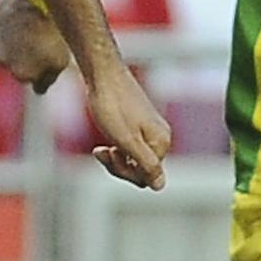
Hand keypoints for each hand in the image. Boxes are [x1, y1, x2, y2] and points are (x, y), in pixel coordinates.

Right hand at [0, 0, 72, 92]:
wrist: (40, 0)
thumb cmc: (54, 32)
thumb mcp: (60, 61)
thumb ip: (47, 79)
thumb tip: (39, 89)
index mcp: (21, 74)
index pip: (33, 82)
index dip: (44, 73)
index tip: (54, 60)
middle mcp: (4, 62)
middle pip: (16, 65)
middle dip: (26, 58)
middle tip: (43, 42)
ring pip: (6, 46)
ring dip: (16, 41)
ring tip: (35, 27)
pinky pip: (1, 27)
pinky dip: (10, 24)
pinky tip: (25, 15)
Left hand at [83, 61, 170, 189]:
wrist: (103, 74)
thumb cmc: (111, 106)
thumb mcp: (126, 140)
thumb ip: (145, 165)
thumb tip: (160, 186)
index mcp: (161, 143)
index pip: (147, 177)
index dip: (125, 173)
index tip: (109, 155)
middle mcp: (161, 137)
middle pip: (142, 170)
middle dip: (119, 166)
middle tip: (100, 152)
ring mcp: (150, 130)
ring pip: (134, 159)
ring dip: (115, 158)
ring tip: (99, 149)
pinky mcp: (139, 124)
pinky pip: (130, 148)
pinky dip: (115, 148)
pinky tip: (103, 144)